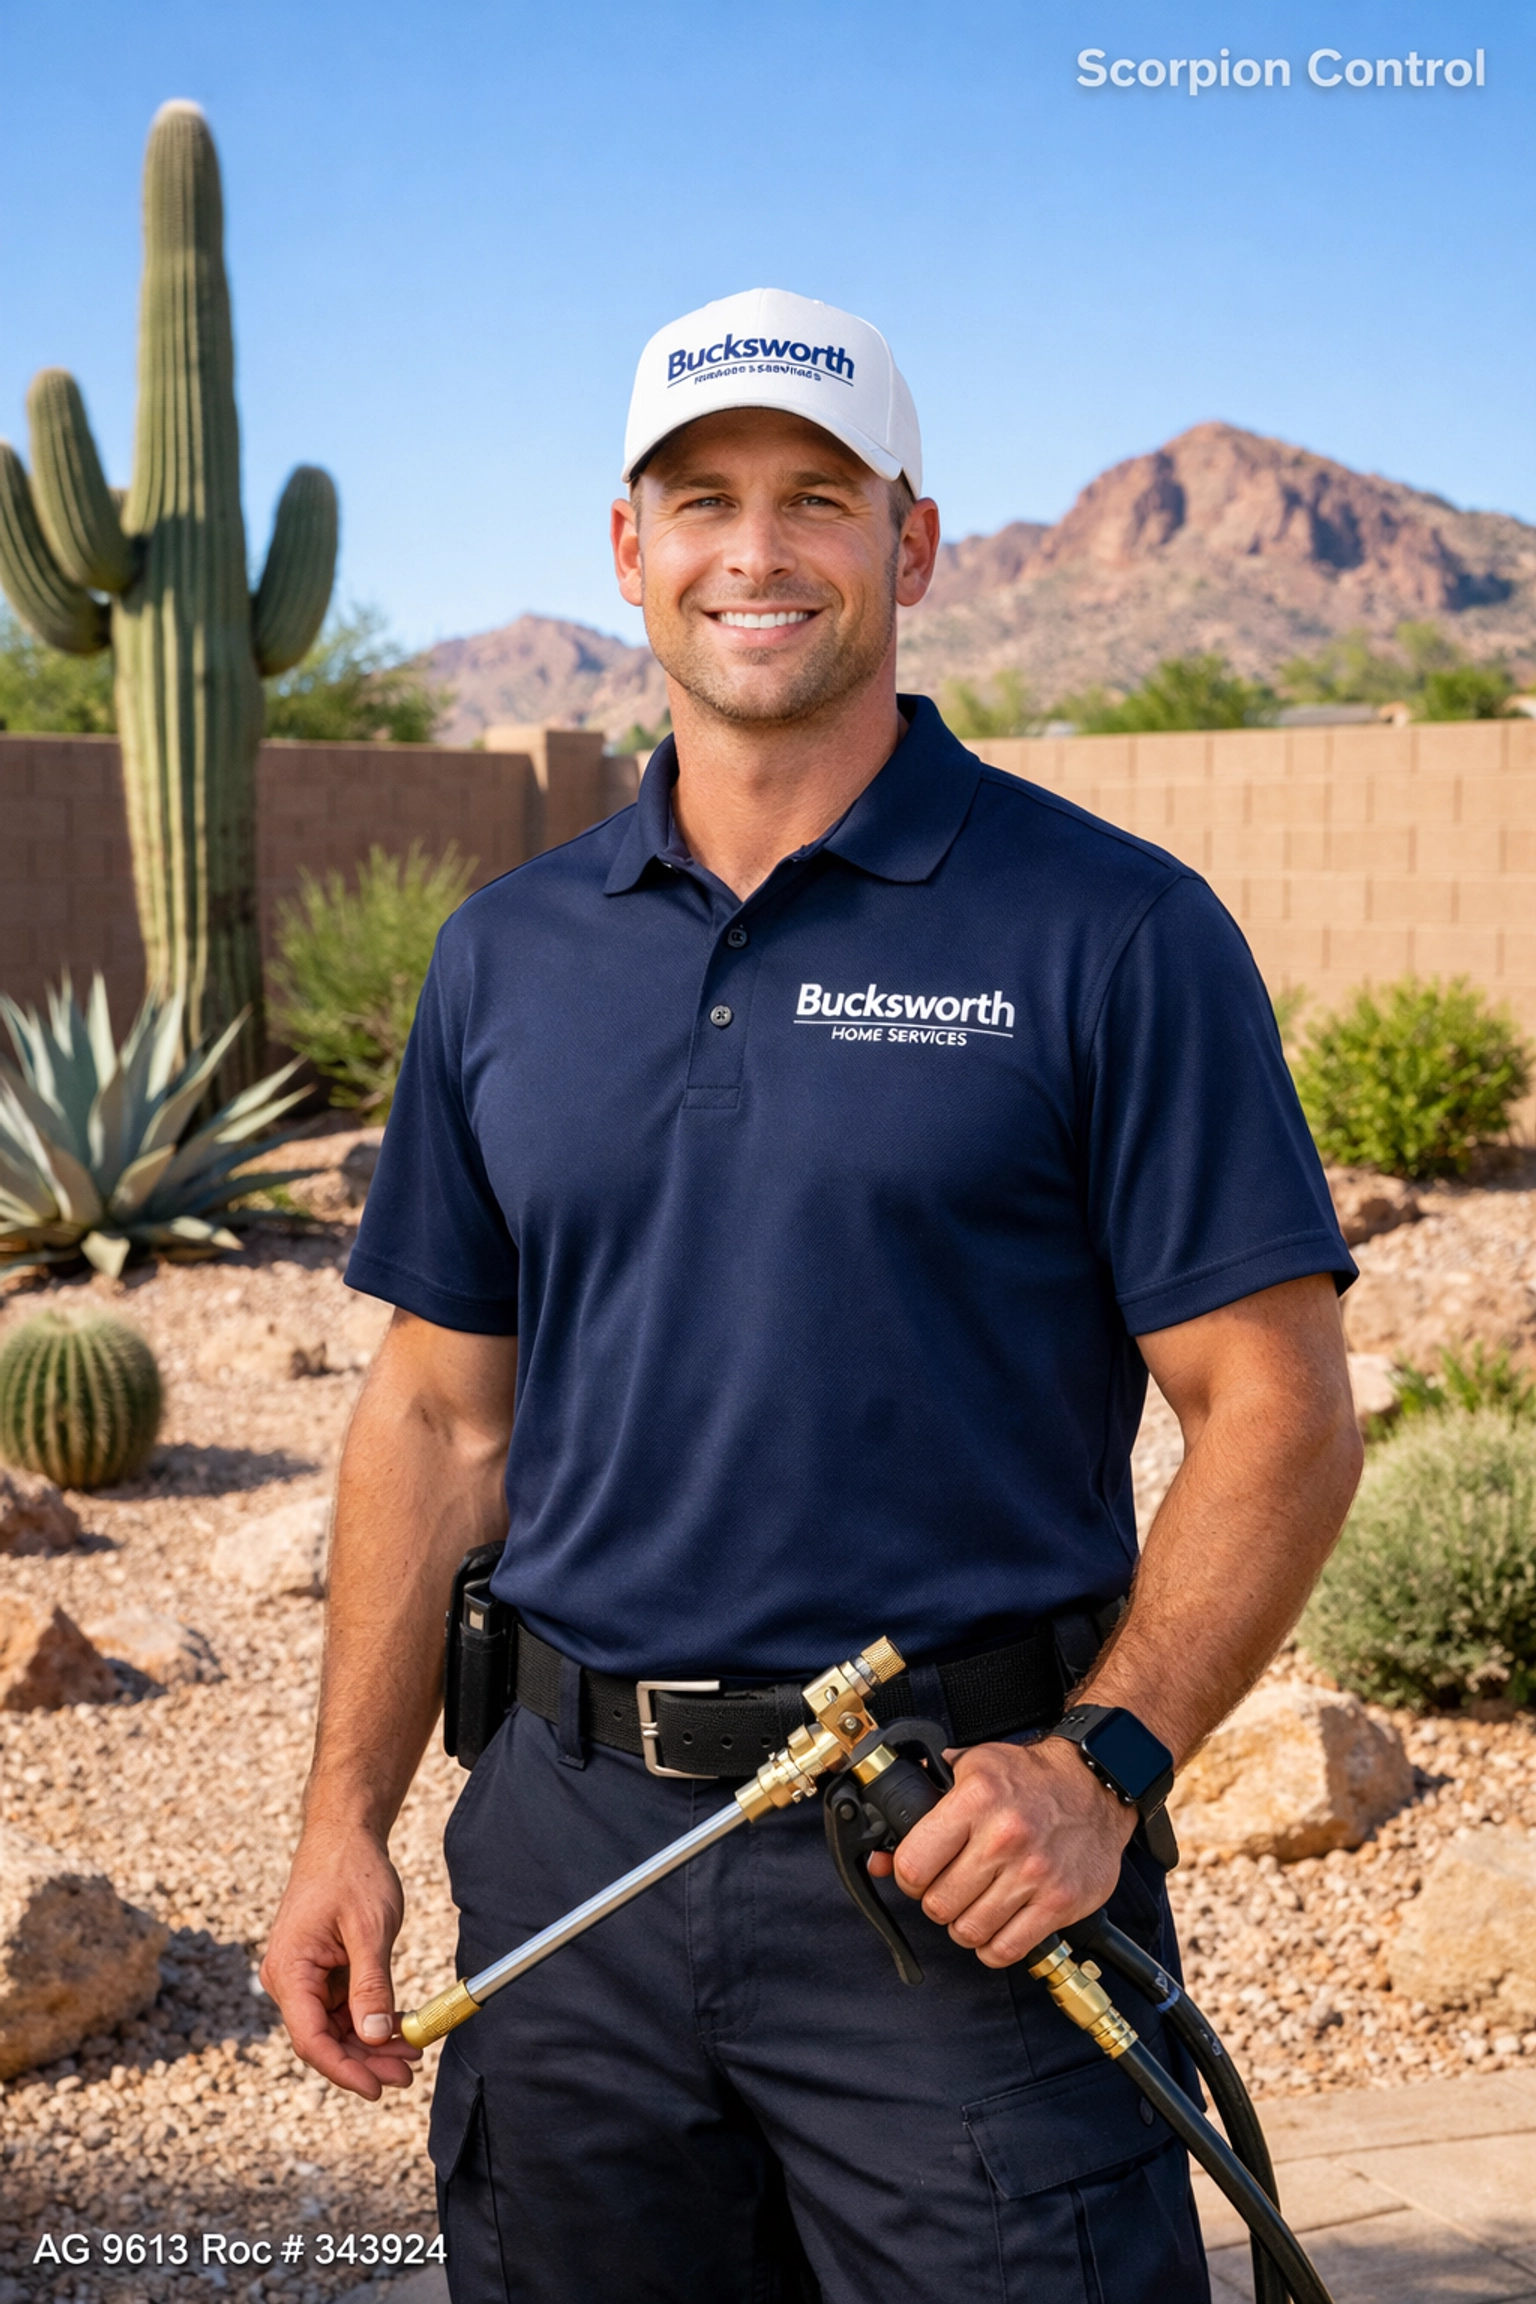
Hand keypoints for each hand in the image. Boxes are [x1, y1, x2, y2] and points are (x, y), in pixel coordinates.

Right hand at [260, 1827, 421, 2098]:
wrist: (343, 1835)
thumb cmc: (352, 1873)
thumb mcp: (368, 1929)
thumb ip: (370, 1985)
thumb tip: (374, 2037)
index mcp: (289, 1971)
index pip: (311, 2039)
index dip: (344, 2070)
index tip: (378, 2088)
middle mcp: (287, 1980)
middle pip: (324, 2039)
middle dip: (365, 2062)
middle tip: (408, 2076)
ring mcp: (303, 1977)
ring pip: (335, 2028)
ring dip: (371, 2045)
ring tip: (411, 2057)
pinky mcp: (319, 1971)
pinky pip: (342, 2008)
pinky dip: (370, 2021)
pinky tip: (399, 2031)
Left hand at [873, 1738, 1136, 1967]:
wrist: (1094, 1785)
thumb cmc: (1028, 1777)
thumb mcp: (970, 1769)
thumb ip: (922, 1806)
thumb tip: (878, 1858)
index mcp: (976, 1798)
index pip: (914, 1865)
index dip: (906, 1877)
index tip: (916, 1875)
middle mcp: (1005, 1836)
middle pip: (939, 1904)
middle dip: (935, 1901)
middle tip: (947, 1889)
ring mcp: (1035, 1873)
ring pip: (969, 1931)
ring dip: (963, 1925)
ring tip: (972, 1905)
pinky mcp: (1060, 1902)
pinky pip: (1007, 1949)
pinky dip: (992, 1947)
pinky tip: (995, 1926)